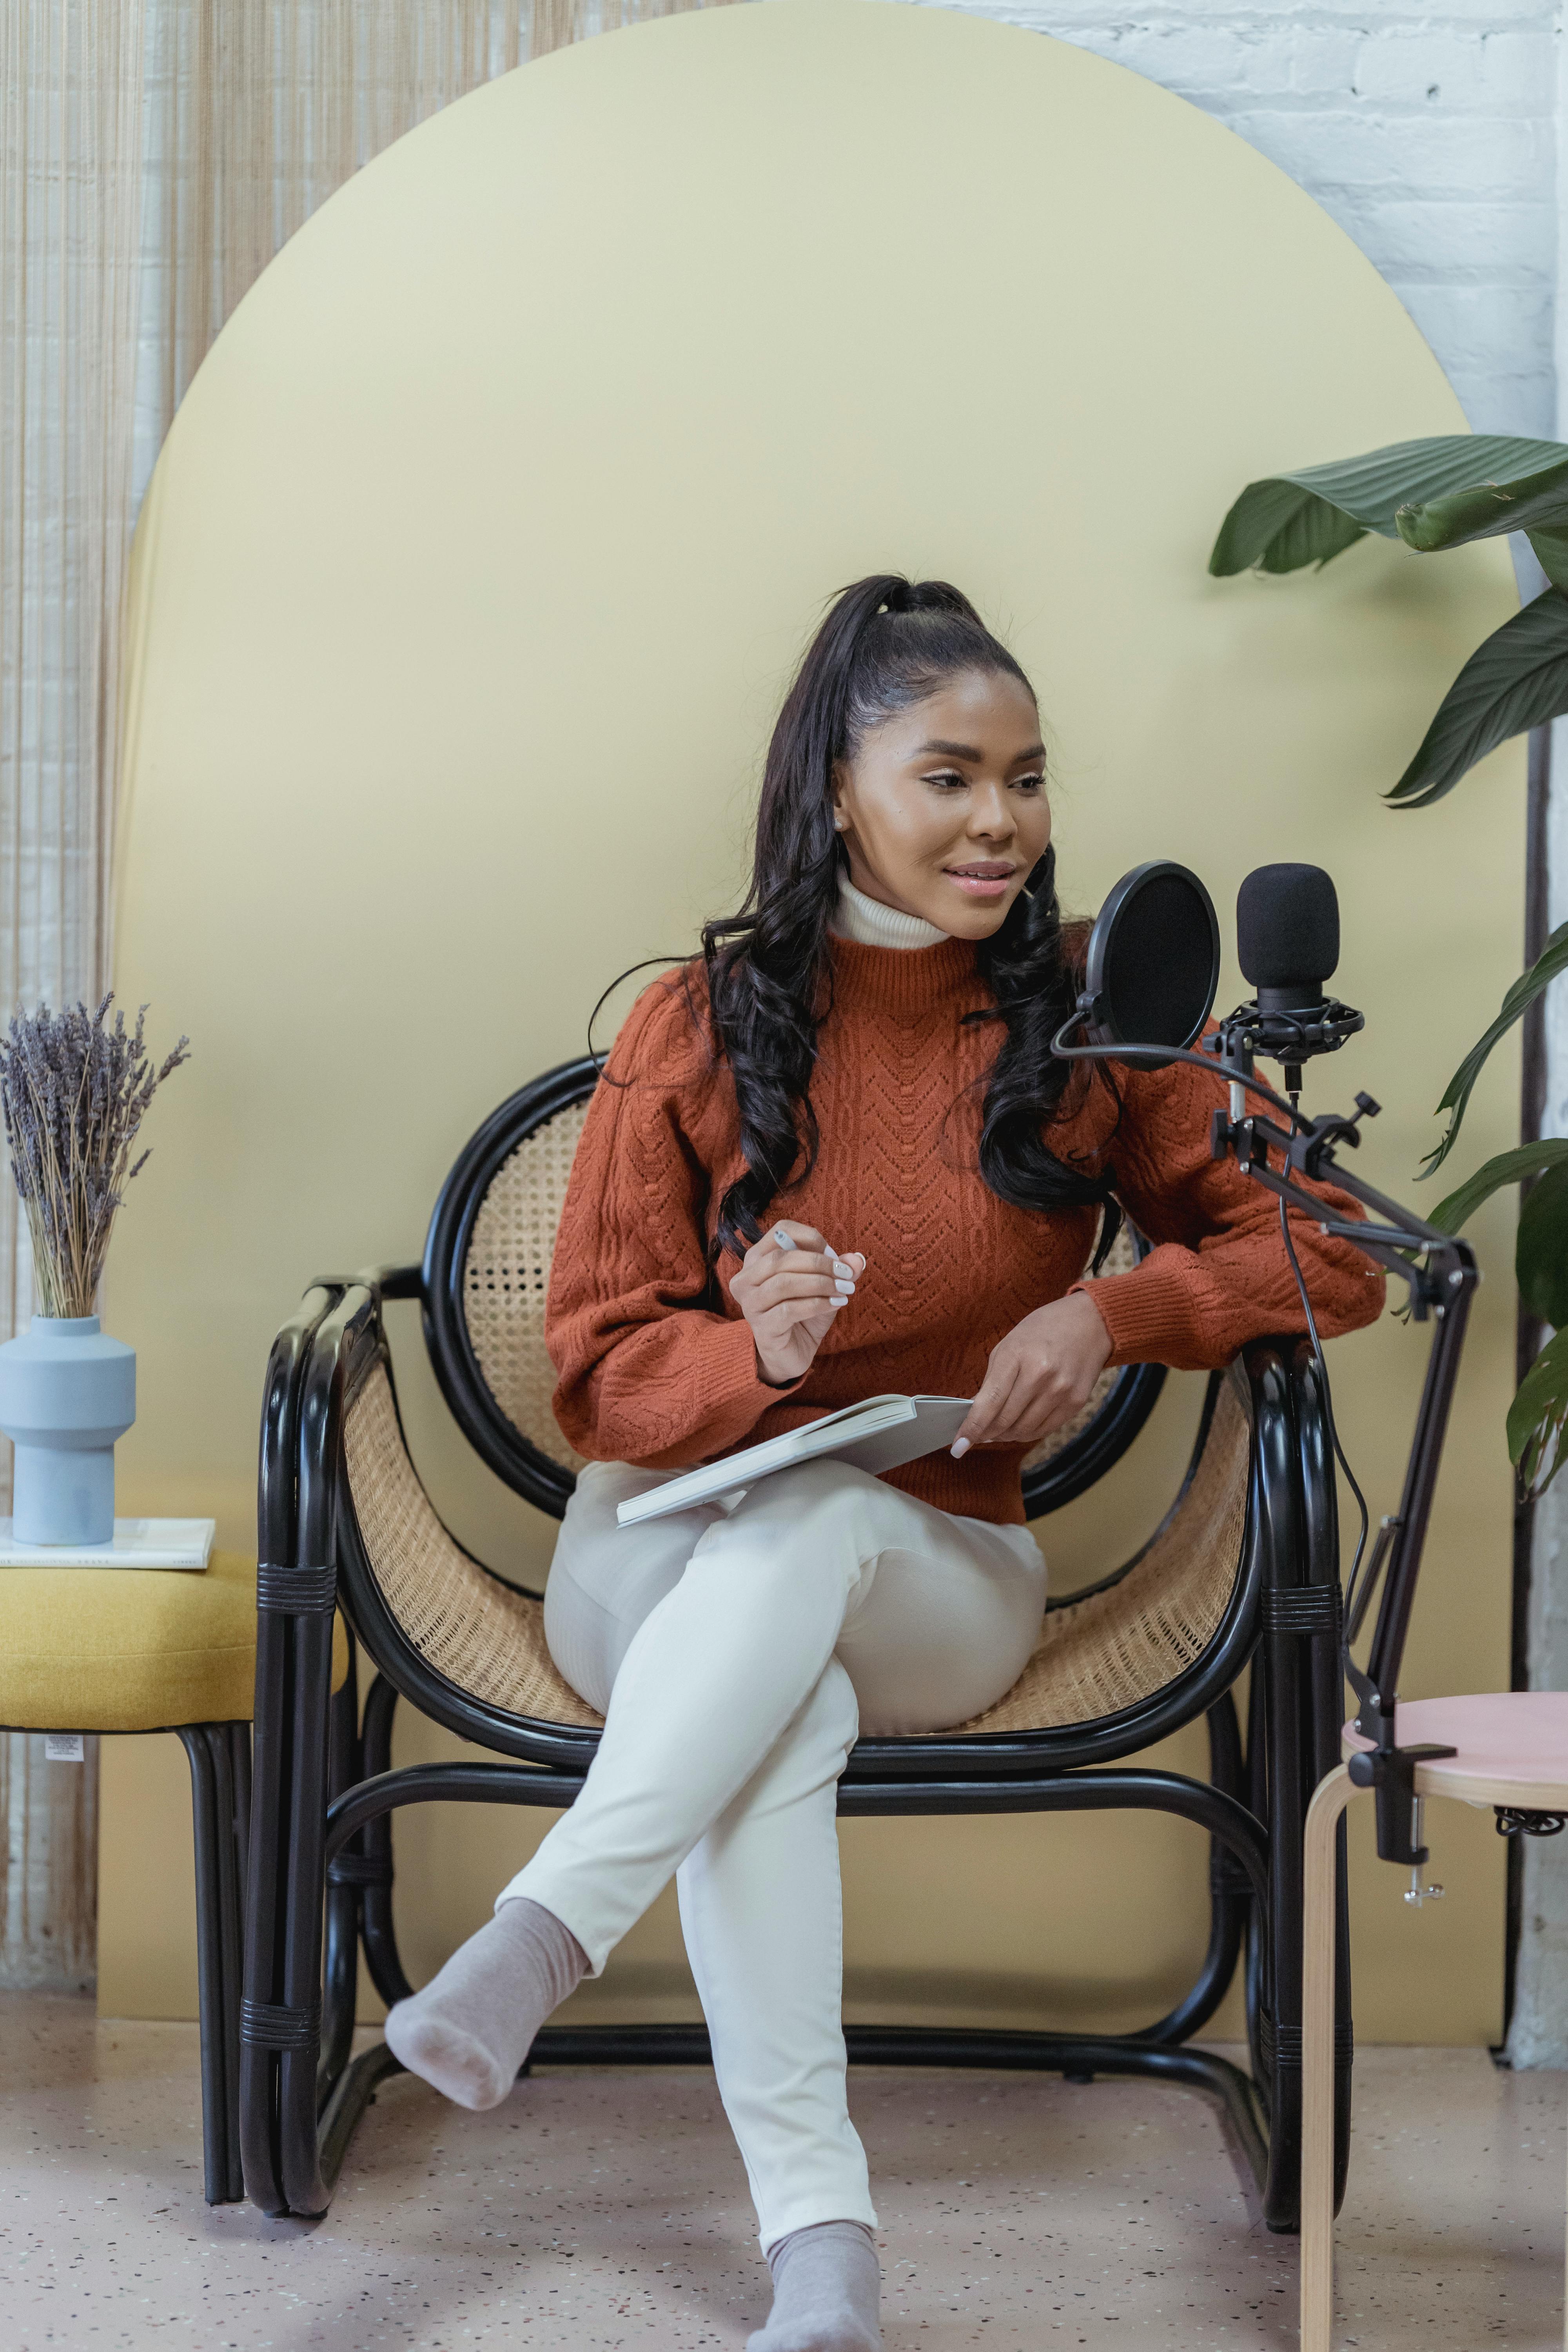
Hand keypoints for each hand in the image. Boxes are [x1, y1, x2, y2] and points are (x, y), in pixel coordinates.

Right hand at [730, 1221, 865, 1386]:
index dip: (810, 1237)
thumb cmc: (802, 1314)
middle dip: (819, 1263)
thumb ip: (839, 1270)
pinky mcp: (761, 1327)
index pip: (780, 1231)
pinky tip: (836, 1303)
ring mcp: (750, 1304)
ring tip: (844, 1290)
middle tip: (846, 1274)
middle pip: (780, 1258)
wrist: (790, 1354)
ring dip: (820, 1283)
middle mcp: (746, 1279)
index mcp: (757, 1259)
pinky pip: (789, 1310)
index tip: (834, 1254)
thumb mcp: (825, 1286)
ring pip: (784, 1283)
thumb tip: (857, 1260)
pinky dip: (817, 1304)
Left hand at [952, 1291, 1113, 1454]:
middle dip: (987, 1433)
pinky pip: (1045, 1429)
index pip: (989, 1402)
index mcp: (1016, 1356)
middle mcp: (1040, 1375)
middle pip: (1005, 1420)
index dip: (972, 1428)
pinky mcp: (1076, 1402)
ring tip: (999, 1430)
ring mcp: (1061, 1390)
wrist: (1090, 1323)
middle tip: (977, 1436)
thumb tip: (978, 1414)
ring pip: (1024, 1430)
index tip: (959, 1446)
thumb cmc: (1043, 1330)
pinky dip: (1028, 1433)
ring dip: (1007, 1435)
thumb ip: (992, 1380)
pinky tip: (1020, 1427)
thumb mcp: (1009, 1345)